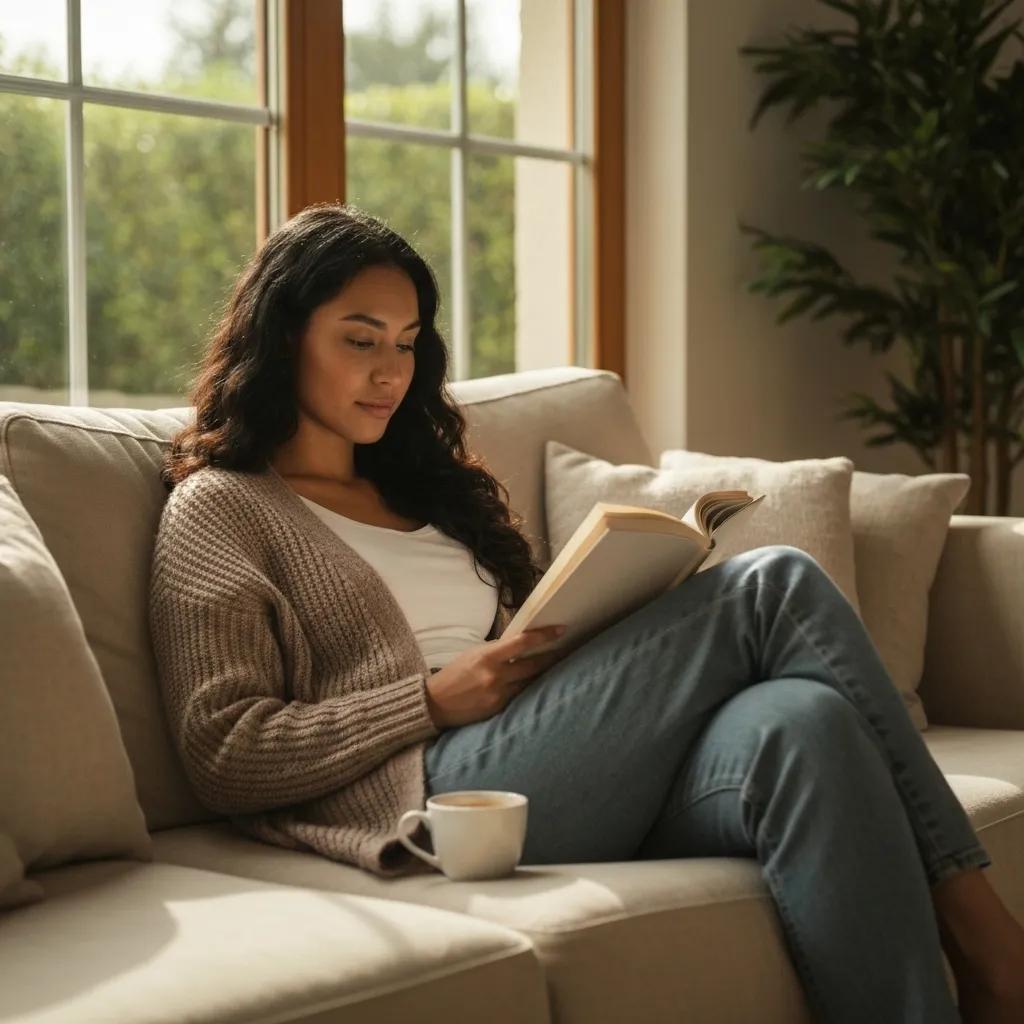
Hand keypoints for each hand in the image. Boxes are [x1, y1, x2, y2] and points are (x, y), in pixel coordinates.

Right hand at [424, 625, 569, 729]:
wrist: (435, 704)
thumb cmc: (454, 674)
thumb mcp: (473, 654)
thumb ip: (497, 650)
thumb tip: (521, 645)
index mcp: (487, 656)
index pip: (522, 642)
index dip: (544, 636)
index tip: (561, 630)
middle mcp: (495, 676)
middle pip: (533, 665)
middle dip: (552, 656)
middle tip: (567, 649)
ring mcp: (498, 694)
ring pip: (530, 681)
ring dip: (542, 673)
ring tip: (556, 665)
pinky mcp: (499, 709)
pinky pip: (520, 696)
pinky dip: (527, 688)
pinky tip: (536, 683)